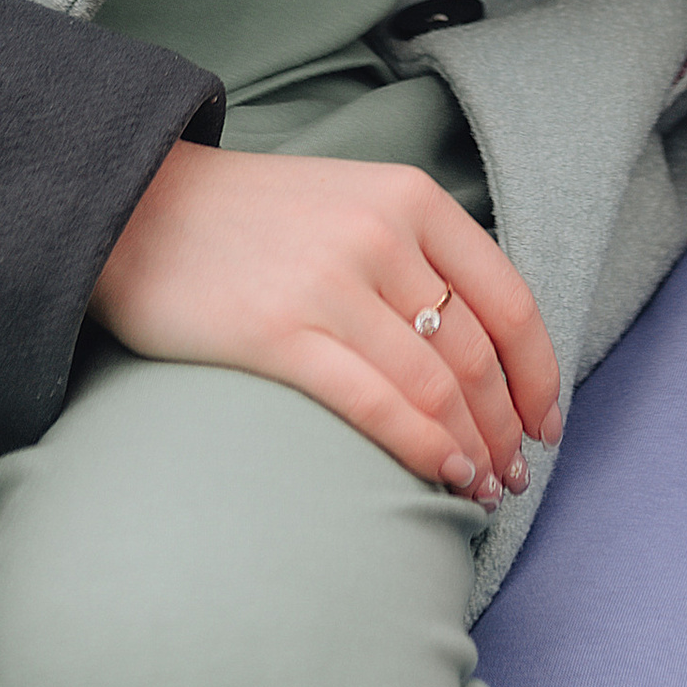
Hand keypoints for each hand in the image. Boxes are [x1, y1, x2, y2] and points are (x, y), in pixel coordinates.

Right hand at [90, 141, 562, 505]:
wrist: (140, 206)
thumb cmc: (252, 219)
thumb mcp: (353, 202)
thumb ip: (417, 257)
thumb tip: (482, 348)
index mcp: (411, 198)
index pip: (509, 300)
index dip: (539, 374)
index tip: (547, 423)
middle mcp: (382, 235)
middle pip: (477, 354)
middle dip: (507, 426)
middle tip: (514, 473)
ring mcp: (331, 284)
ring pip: (436, 387)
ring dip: (473, 450)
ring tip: (482, 488)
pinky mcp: (279, 334)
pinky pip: (377, 405)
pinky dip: (423, 449)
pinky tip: (442, 477)